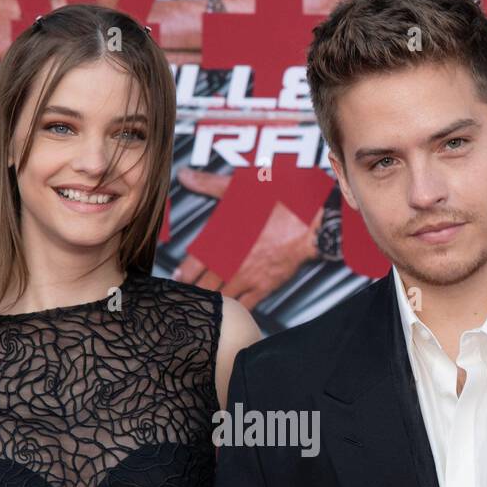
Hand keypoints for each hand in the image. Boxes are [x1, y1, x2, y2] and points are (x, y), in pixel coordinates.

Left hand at [173, 170, 320, 307]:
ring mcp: (246, 278)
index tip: (178, 279)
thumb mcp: (237, 188)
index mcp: (218, 241)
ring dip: (210, 303)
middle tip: (185, 297)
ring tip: (202, 307)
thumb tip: (186, 175)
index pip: (191, 266)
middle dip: (192, 293)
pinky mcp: (264, 287)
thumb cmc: (276, 203)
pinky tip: (229, 311)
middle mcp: (228, 263)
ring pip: (220, 299)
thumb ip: (208, 184)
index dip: (182, 276)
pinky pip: (244, 306)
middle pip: (202, 287)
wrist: (307, 222)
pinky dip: (233, 310)